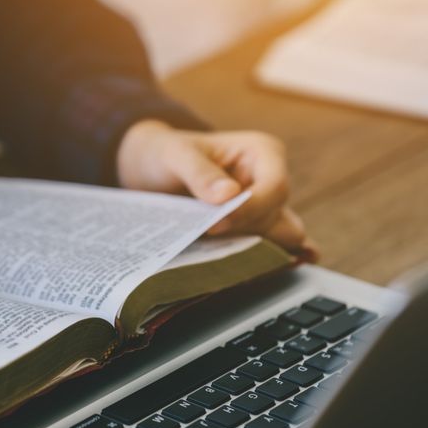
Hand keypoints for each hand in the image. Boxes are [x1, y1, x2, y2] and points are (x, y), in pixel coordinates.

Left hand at [116, 119, 317, 257]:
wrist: (150, 169)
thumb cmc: (165, 153)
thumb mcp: (174, 155)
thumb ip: (199, 173)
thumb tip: (229, 195)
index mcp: (263, 153)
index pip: (275, 187)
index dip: (250, 209)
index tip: (216, 225)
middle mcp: (270, 181)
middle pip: (275, 217)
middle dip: (247, 232)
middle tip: (212, 242)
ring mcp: (263, 209)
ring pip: (276, 238)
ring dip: (253, 251)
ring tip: (225, 265)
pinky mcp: (251, 230)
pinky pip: (265, 249)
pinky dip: (259, 261)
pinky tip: (255, 274)